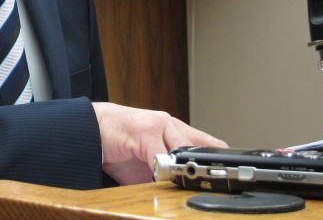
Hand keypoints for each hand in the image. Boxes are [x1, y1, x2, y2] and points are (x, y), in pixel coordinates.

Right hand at [92, 102, 226, 184]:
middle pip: (203, 146)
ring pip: (185, 148)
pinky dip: (166, 169)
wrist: (88, 128)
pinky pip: (161, 154)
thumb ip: (164, 176)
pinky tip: (166, 177)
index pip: (207, 145)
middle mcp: (170, 125)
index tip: (234, 177)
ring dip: (190, 167)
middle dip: (210, 166)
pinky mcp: (145, 130)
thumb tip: (182, 196)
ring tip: (195, 179)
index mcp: (175, 132)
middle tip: (222, 183)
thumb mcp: (146, 164)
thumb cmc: (118, 144)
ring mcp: (159, 125)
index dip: (221, 161)